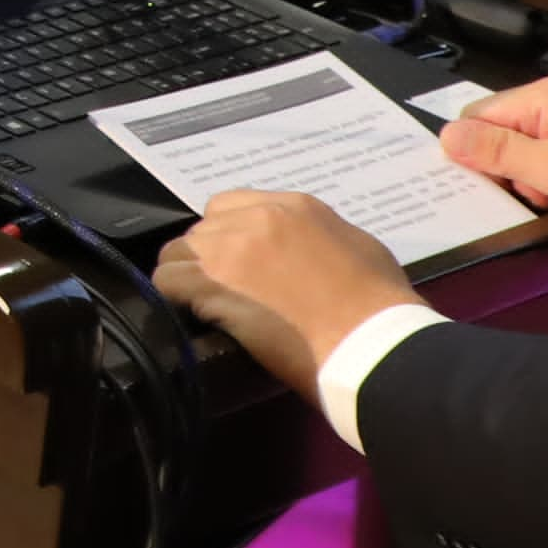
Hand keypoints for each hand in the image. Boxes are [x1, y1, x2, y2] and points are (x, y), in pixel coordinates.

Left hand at [152, 191, 417, 398]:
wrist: (372, 341)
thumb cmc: (380, 304)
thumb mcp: (359, 248)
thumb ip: (320, 236)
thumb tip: (303, 247)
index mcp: (293, 207)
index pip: (230, 206)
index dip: (228, 236)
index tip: (236, 264)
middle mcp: (256, 218)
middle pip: (202, 230)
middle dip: (207, 259)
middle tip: (224, 293)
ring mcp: (230, 250)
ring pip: (177, 254)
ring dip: (186, 279)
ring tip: (205, 308)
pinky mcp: (213, 285)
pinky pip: (167, 282)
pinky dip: (172, 300)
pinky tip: (191, 317)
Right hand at [440, 72, 547, 226]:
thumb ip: (498, 153)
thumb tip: (447, 136)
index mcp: (546, 95)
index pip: (480, 114)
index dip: (477, 150)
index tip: (497, 183)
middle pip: (505, 125)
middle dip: (511, 164)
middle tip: (539, 191)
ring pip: (530, 136)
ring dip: (535, 169)